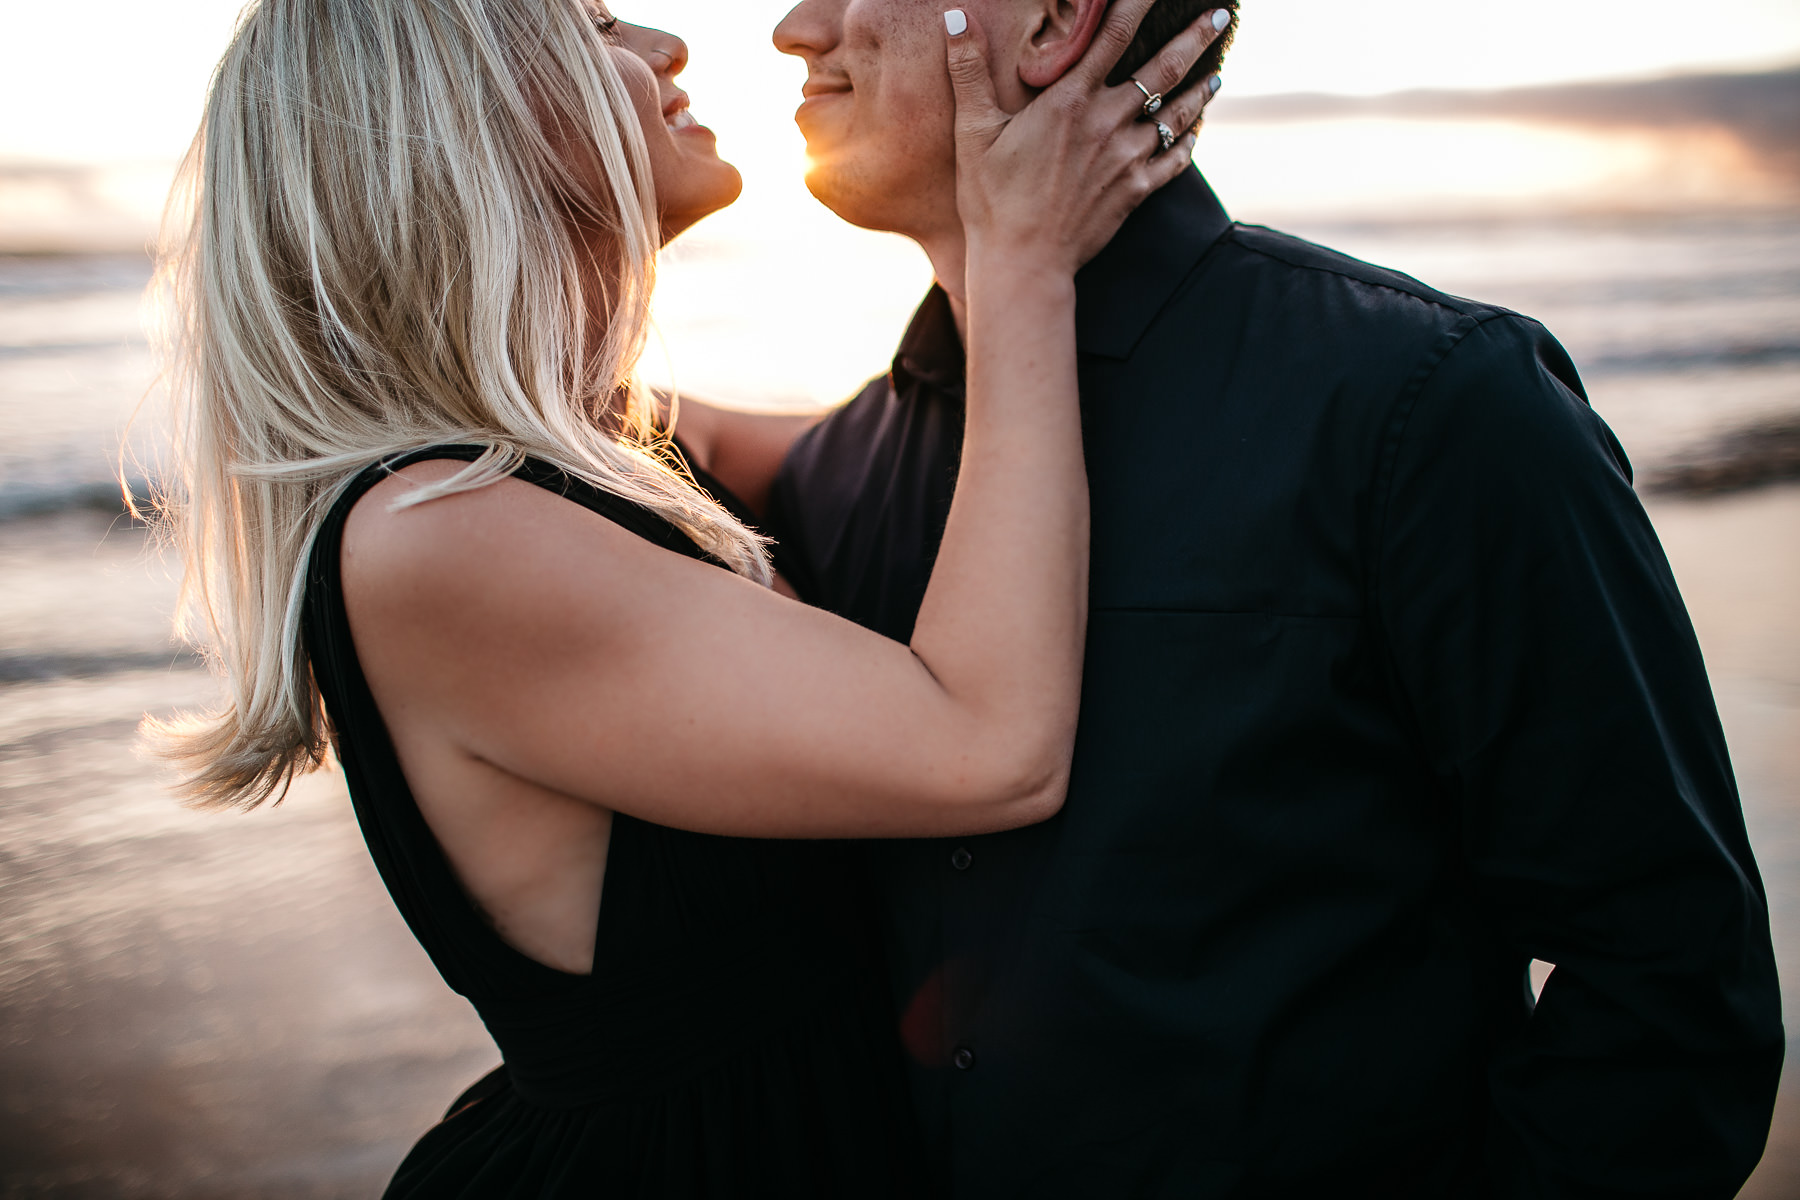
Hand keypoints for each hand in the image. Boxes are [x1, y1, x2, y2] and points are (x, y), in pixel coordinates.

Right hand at [944, 2, 1226, 275]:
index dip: (1139, 3)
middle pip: (1164, 69)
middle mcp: (1108, 122)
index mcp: (1071, 100)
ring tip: (1217, 72)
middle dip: (1195, 38)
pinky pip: (1174, 161)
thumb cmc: (992, 199)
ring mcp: (1127, 158)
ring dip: (1200, 89)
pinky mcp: (1136, 191)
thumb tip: (954, 16)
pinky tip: (1196, 131)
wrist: (1023, 262)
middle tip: (1220, 15)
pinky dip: (1189, 142)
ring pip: (1177, 115)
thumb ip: (968, 70)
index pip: (1114, 35)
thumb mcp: (972, 130)